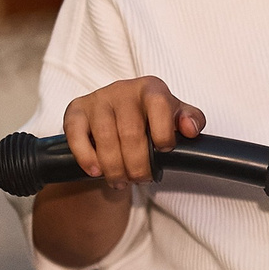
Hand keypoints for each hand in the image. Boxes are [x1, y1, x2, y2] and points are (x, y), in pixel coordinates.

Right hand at [63, 76, 204, 183]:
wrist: (118, 118)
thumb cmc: (151, 119)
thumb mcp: (176, 117)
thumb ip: (192, 120)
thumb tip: (190, 129)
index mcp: (151, 88)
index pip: (159, 105)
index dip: (164, 134)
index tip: (164, 151)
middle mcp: (123, 89)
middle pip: (131, 132)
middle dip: (138, 164)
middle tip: (141, 179)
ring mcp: (98, 99)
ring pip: (105, 138)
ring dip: (114, 167)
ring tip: (121, 181)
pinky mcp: (76, 111)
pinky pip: (77, 135)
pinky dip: (86, 157)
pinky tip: (96, 171)